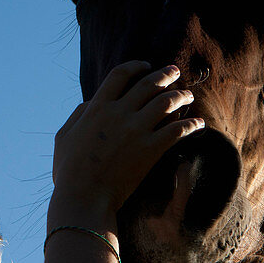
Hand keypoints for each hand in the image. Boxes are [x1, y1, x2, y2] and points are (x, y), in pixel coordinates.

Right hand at [52, 60, 203, 212]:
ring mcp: (136, 130)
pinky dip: (191, 124)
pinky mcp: (151, 149)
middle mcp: (118, 113)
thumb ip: (78, 114)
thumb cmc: (69, 170)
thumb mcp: (64, 136)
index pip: (120, 75)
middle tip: (175, 72)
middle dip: (165, 75)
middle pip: (148, 84)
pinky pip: (177, 130)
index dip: (136, 66)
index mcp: (96, 107)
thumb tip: (92, 102)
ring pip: (166, 102)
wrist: (83, 197)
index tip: (146, 65)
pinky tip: (198, 124)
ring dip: (181, 96)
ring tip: (188, 95)